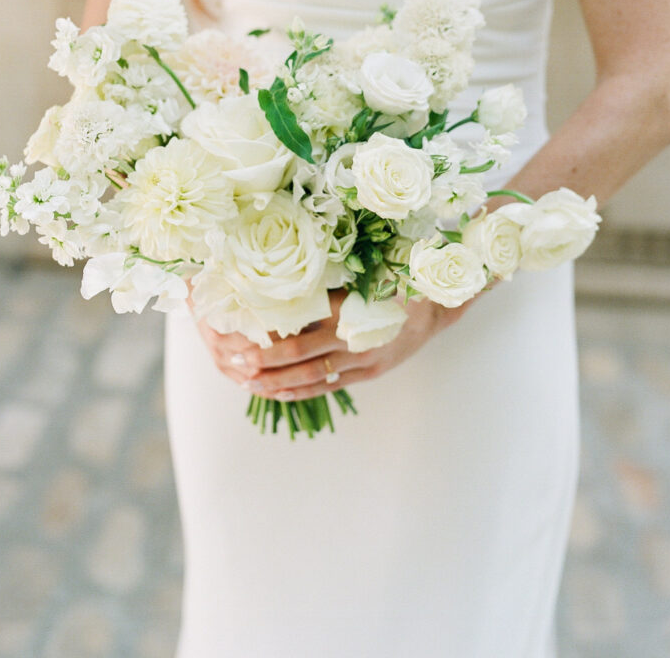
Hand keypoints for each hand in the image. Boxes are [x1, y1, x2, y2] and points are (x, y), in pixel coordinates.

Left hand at [195, 288, 473, 401]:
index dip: (270, 338)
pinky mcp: (367, 374)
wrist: (434, 309)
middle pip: (300, 356)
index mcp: (348, 310)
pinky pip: (328, 386)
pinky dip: (301, 391)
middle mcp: (352, 339)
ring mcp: (361, 361)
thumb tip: (281, 284)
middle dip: (265, 362)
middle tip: (235, 363)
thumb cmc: (393, 284)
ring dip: (278, 382)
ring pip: (311, 377)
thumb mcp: (362, 277)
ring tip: (248, 384)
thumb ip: (326, 284)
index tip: (244, 339)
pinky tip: (278, 393)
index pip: (300, 328)